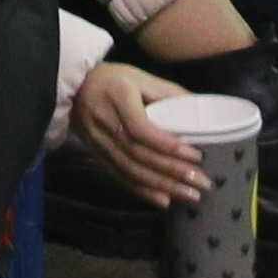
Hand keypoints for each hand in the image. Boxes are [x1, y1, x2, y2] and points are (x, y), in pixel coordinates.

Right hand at [72, 59, 214, 207]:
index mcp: (118, 96)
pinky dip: (143, 191)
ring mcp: (98, 141)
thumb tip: (202, 111)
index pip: (140, 127)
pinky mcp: (97, 155)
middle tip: (201, 182)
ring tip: (189, 195)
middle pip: (138, 153)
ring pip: (130, 169)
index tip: (194, 155)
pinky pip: (121, 177)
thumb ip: (171, 94)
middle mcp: (105, 121)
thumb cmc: (114, 79)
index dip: (166, 144)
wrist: (75, 87)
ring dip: (162, 186)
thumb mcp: (142, 77)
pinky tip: (164, 200)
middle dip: (172, 171)